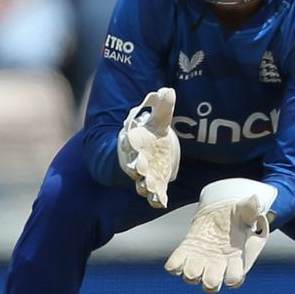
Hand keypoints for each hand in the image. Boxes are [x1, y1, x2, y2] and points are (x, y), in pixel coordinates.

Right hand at [117, 88, 180, 207]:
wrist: (150, 151)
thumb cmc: (151, 134)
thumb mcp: (159, 119)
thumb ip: (162, 106)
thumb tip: (167, 90)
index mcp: (135, 142)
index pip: (129, 141)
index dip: (128, 140)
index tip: (127, 137)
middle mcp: (138, 160)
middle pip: (134, 165)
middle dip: (135, 167)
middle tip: (137, 169)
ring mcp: (146, 175)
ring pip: (142, 183)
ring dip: (145, 186)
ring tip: (149, 189)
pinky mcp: (156, 184)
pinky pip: (154, 195)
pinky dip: (156, 199)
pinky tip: (160, 202)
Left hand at [165, 178, 276, 291]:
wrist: (220, 215)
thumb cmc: (237, 216)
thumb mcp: (245, 210)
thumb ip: (251, 208)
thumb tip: (256, 199)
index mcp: (235, 260)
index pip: (234, 279)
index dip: (232, 278)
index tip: (232, 264)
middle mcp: (216, 266)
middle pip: (211, 285)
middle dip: (209, 279)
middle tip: (209, 263)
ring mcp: (199, 261)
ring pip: (191, 277)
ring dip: (190, 271)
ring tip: (194, 257)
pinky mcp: (185, 253)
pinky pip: (175, 266)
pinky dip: (175, 264)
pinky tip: (182, 254)